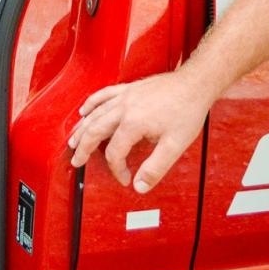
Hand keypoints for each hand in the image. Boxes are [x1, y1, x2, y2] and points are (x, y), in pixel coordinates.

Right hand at [67, 71, 216, 192]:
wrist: (195, 83)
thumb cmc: (187, 109)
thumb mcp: (175, 145)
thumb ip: (155, 168)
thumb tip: (140, 186)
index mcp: (134, 123)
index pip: (115, 152)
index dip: (117, 169)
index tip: (125, 178)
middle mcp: (125, 107)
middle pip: (95, 130)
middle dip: (84, 148)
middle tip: (76, 161)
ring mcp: (126, 95)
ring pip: (95, 112)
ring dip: (82, 128)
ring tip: (73, 140)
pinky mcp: (129, 88)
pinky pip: (103, 94)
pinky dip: (91, 103)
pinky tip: (84, 110)